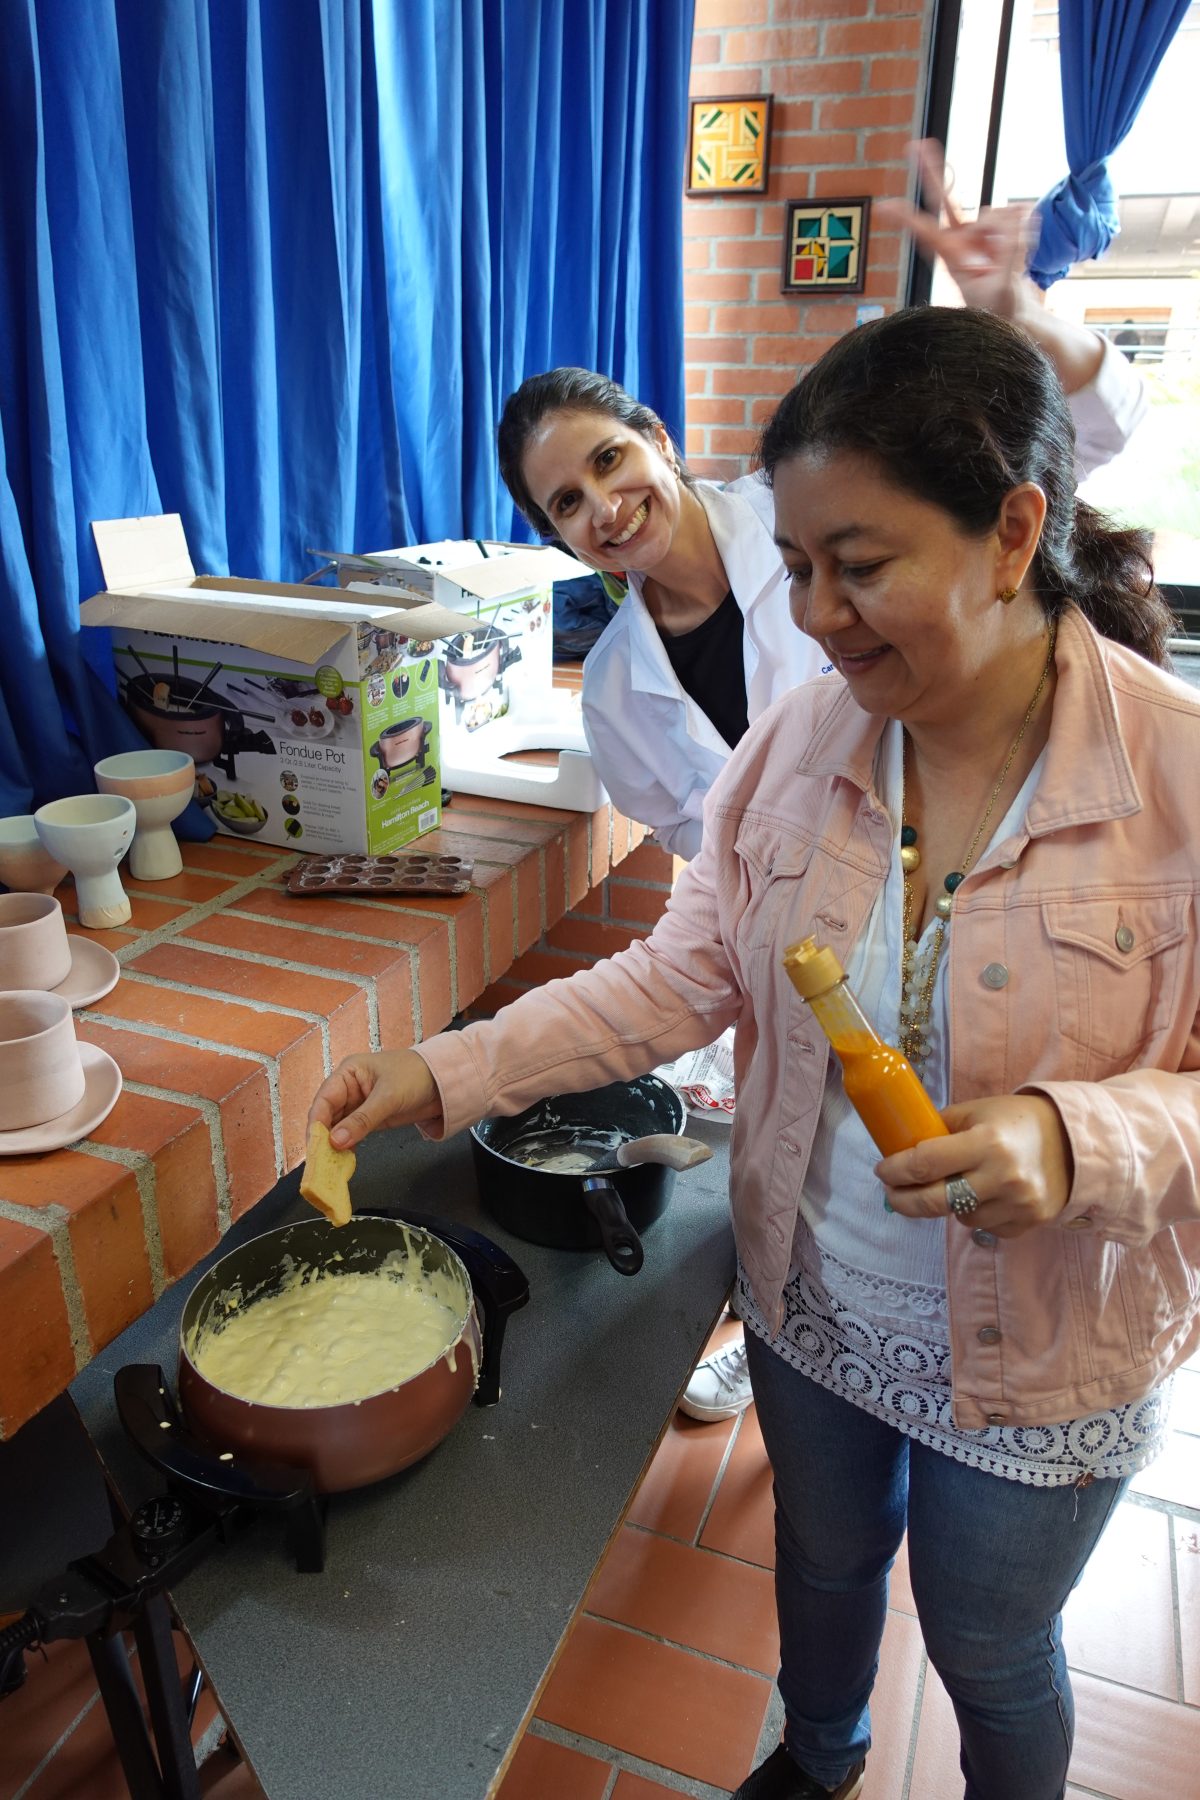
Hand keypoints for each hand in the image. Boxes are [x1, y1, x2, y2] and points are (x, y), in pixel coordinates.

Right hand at [308, 1049, 442, 1149]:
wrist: (443, 1082)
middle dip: (323, 1137)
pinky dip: (347, 1146)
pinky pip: (351, 1134)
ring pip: (337, 1127)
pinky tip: (344, 1159)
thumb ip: (362, 1120)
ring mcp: (358, 1105)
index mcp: (348, 1073)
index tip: (315, 1144)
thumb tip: (336, 1141)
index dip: (317, 1122)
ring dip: (334, 1145)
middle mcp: (348, 1088)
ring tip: (329, 1164)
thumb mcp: (388, 1097)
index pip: (324, 1099)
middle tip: (320, 1160)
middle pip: (327, 1115)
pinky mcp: (368, 1119)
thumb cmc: (415, 1076)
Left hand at [875, 1095, 1073, 1238]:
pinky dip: (975, 1214)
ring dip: (946, 1204)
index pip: (925, 1163)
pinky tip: (983, 1195)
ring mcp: (1017, 1204)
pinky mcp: (1028, 1223)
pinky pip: (985, 1227)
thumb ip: (940, 1129)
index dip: (895, 1169)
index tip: (882, 1170)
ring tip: (953, 1185)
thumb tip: (900, 1147)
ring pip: (959, 1217)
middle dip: (903, 1199)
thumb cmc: (1016, 1121)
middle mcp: (1002, 1176)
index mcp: (986, 1141)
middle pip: (934, 1200)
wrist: (1075, 1141)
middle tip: (891, 1194)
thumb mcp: (976, 1111)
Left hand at [876, 140, 1035, 324]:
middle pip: (946, 199)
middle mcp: (961, 238)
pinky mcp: (1001, 226)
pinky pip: (1017, 215)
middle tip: (915, 144)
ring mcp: (980, 230)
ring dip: (1010, 237)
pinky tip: (1019, 254)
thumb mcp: (1002, 286)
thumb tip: (1015, 213)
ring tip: (1007, 266)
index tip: (883, 206)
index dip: (906, 219)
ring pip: (997, 214)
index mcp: (951, 257)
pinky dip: (1024, 234)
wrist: (1013, 314)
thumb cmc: (998, 309)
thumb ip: (1009, 250)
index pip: (926, 232)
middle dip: (933, 171)